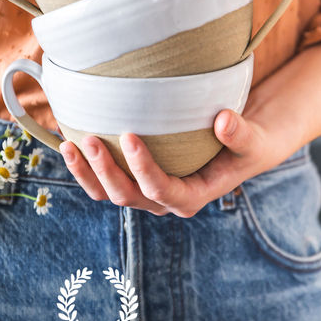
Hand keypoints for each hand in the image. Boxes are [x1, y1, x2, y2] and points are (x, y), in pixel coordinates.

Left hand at [59, 107, 276, 217]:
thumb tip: (224, 120)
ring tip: (68, 145)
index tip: (129, 136)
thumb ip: (241, 134)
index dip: (143, 168)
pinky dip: (84, 166)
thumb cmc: (245, 146)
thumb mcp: (252, 142)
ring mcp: (144, 192)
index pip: (162, 189)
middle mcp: (163, 200)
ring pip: (108, 193)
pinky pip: (102, 181)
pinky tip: (68, 141)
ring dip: (86, 173)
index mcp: (190, 197)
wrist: (235, 150)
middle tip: (91, 139)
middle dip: (105, 171)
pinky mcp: (132, 180)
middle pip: (127, 195)